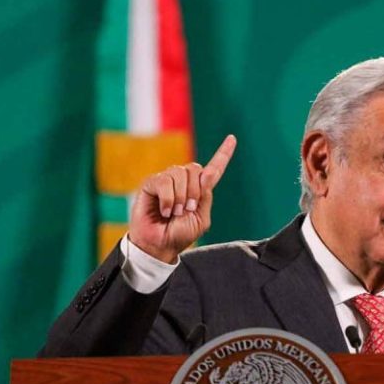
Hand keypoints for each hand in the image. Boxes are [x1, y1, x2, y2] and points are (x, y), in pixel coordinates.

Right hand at [129, 135, 236, 262]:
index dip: (223, 154)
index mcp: (199, 190)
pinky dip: (168, 199)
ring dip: (180, 197)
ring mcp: (166, 180)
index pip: (213, 168)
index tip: (232, 138)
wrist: (159, 245)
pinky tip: (165, 211)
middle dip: (194, 191)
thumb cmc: (179, 235)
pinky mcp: (151, 183)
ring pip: (180, 173)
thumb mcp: (200, 218)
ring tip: (174, 213)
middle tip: (187, 210)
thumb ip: (205, 196)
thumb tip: (206, 172)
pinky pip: (164, 181)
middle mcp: (183, 181)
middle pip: (196, 169)